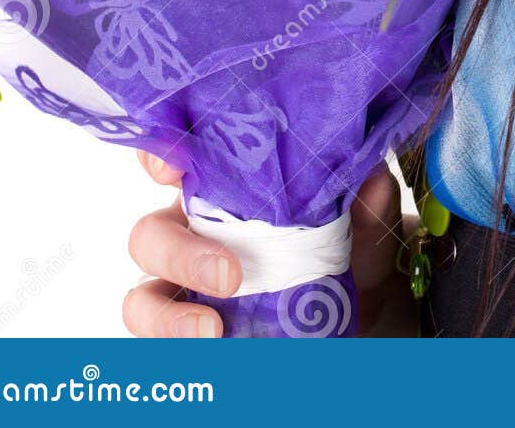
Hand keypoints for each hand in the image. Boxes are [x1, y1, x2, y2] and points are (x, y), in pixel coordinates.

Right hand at [123, 152, 417, 336]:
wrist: (361, 305)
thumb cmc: (346, 240)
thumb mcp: (362, 215)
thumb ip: (364, 196)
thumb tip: (371, 182)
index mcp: (220, 188)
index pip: (173, 162)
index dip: (158, 159)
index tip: (169, 169)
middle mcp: (190, 233)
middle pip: (149, 236)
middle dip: (179, 254)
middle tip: (229, 276)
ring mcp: (184, 289)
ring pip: (143, 298)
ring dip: (169, 318)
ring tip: (213, 332)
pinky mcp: (190, 333)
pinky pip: (163, 345)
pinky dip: (180, 349)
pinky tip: (216, 354)